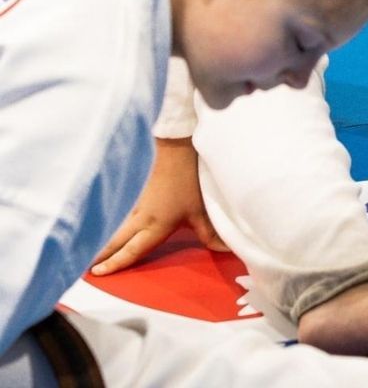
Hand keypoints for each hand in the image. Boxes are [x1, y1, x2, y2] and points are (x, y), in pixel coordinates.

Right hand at [91, 137, 228, 274]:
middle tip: (86, 270)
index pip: (132, 250)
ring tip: (92, 254)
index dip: (115, 263)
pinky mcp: (137, 195)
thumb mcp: (200, 211)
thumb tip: (226, 250)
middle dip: (102, 256)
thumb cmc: (188, 181)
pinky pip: (122, 217)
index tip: (97, 273)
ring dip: (105, 242)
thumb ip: (210, 234)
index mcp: (154, 226)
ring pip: (117, 229)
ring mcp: (136, 206)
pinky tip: (110, 230)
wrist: (176, 150)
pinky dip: (112, 228)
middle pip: (117, 241)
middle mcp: (140, 219)